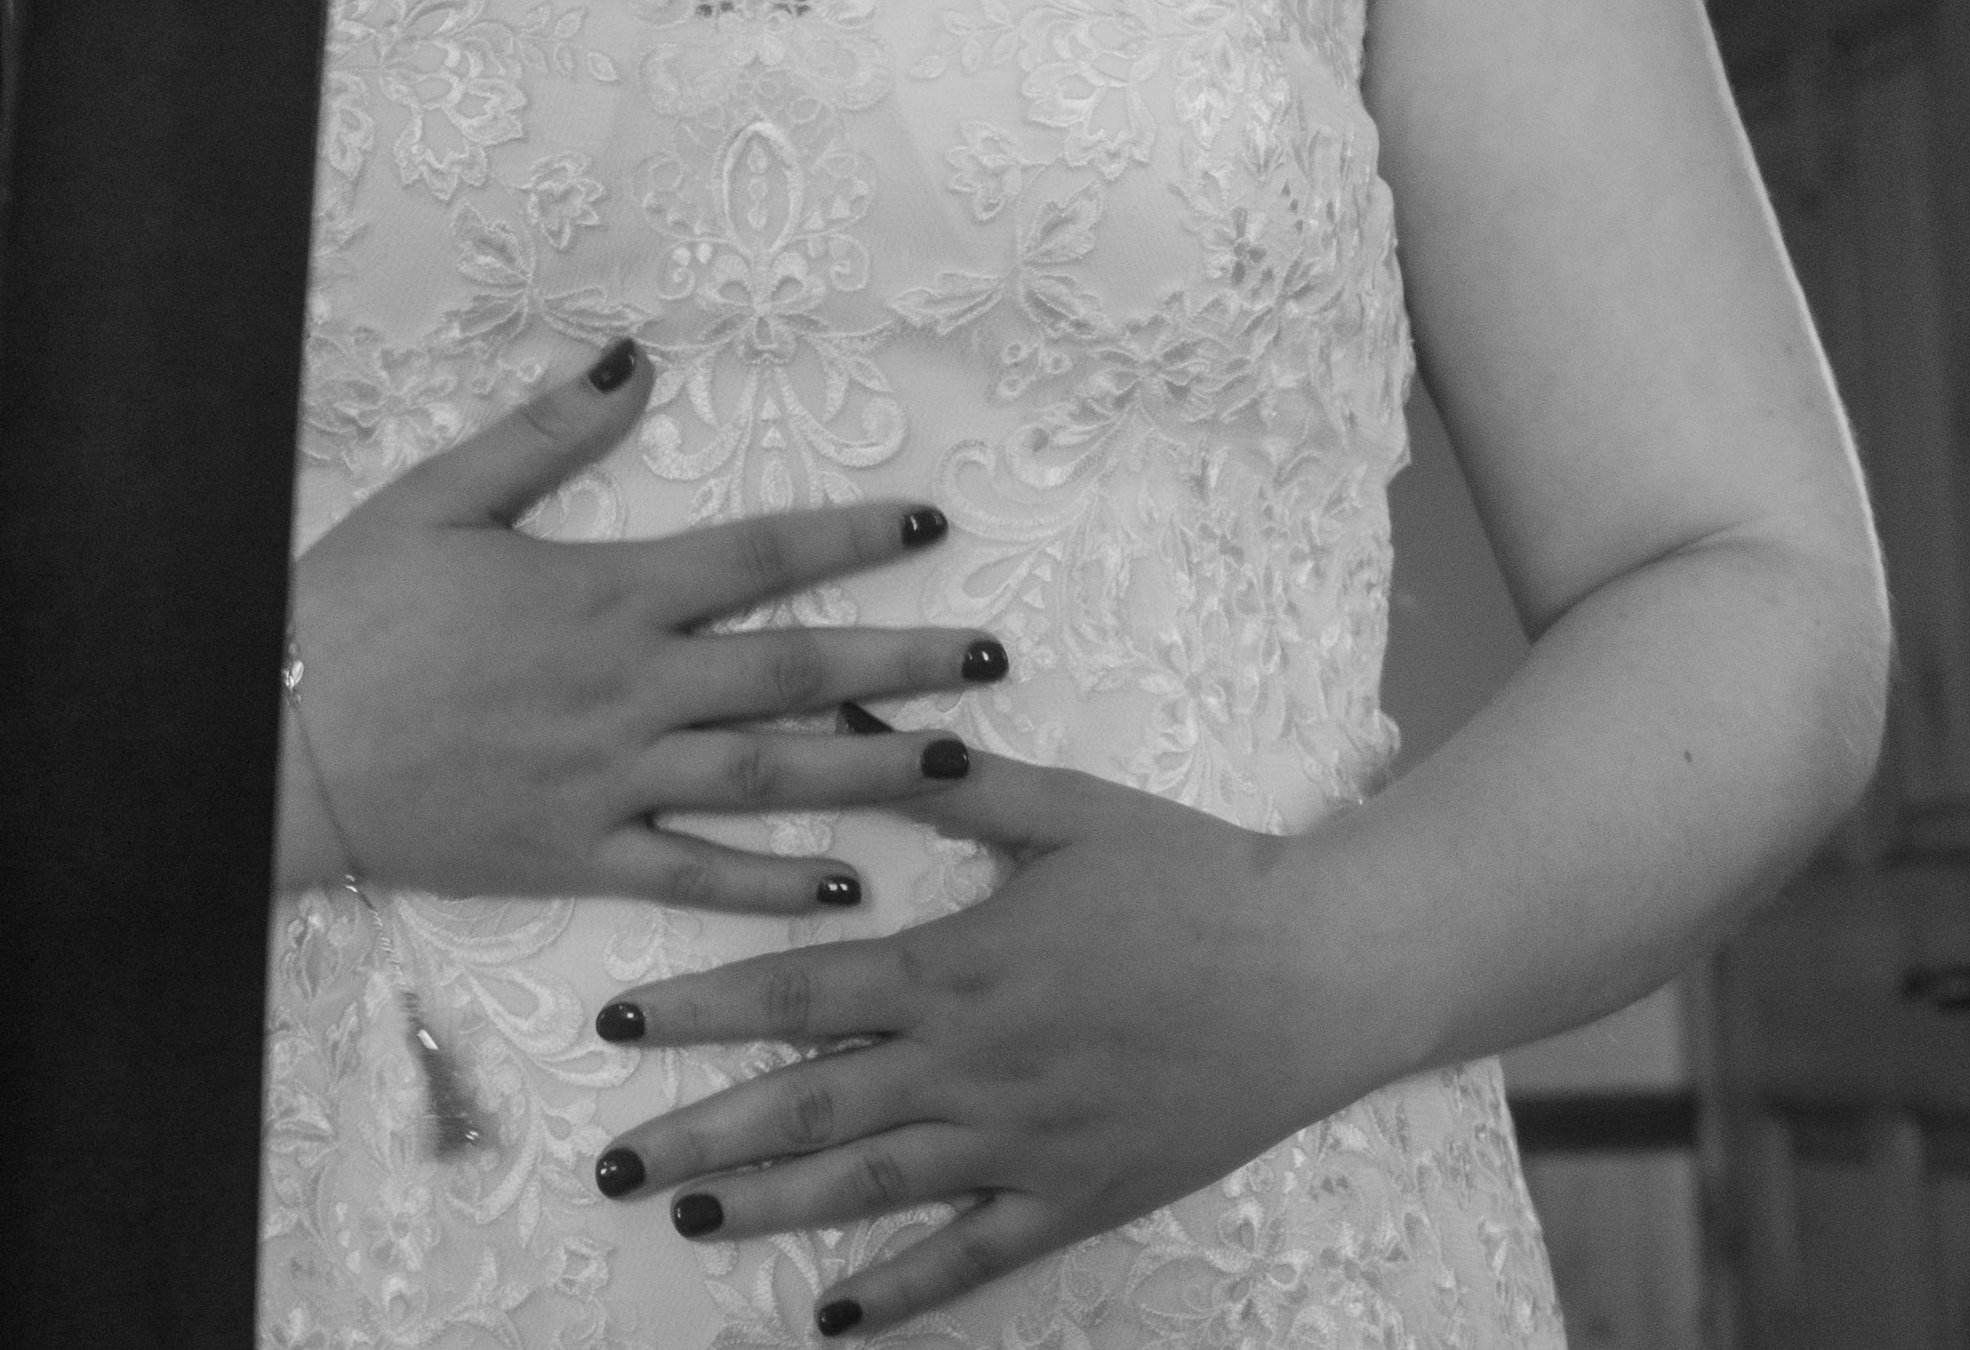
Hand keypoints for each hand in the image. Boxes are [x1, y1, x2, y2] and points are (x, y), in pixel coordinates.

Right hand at [281, 337, 1008, 912]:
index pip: (758, 555)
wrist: (272, 747)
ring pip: (767, 774)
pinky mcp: (576, 855)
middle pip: (792, 669)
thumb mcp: (444, 498)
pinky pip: (692, 873)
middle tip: (992, 656)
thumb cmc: (352, 612)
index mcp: (609, 593)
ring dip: (867, 767)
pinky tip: (843, 887)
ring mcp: (609, 779)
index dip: (850, 534)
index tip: (931, 520)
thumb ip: (548, 431)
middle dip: (900, 660)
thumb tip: (636, 359)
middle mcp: (629, 688)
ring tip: (955, 762)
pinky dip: (768, 884)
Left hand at [594, 752, 1364, 1334]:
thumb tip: (872, 728)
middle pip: (810, 1108)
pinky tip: (833, 1321)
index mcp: (964, 966)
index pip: (803, 994)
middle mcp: (974, 1066)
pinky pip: (969, 1259)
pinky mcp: (1073, 1199)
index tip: (618, 1021)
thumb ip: (965, 780)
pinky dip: (897, 1295)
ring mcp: (1020, 1145)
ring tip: (687, 1218)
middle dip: (699, 1133)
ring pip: (870, 1191)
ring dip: (770, 1209)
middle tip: (611, 1160)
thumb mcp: (1074, 810)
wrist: (1310, 974)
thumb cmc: (1191, 879)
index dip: (701, 1009)